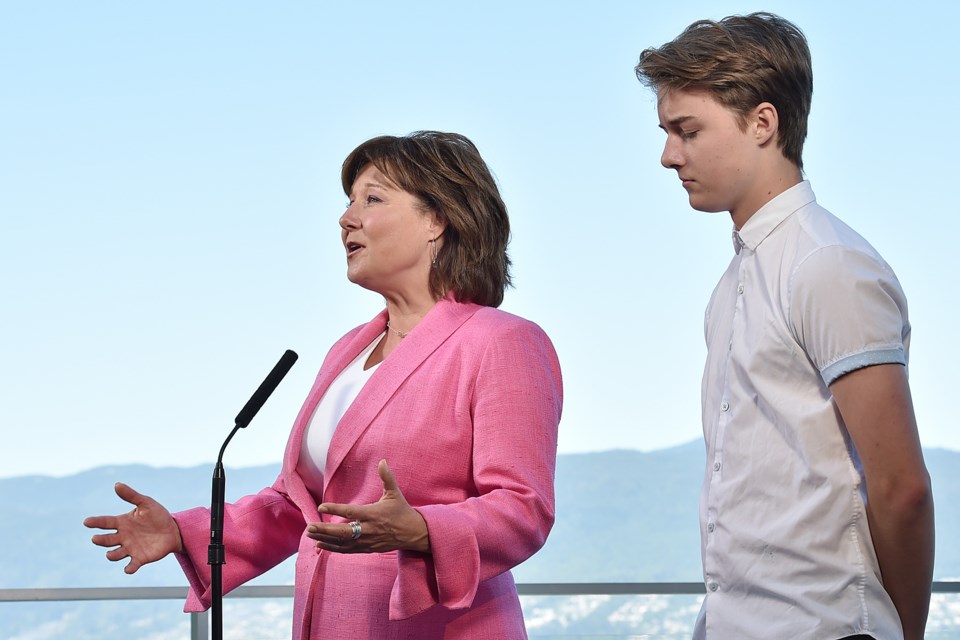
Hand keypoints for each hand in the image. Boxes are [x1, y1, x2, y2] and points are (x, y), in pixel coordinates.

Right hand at [83, 482, 183, 573]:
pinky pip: (132, 565)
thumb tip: (116, 484)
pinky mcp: (140, 558)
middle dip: (100, 540)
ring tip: (111, 554)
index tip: (86, 522)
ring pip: (115, 554)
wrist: (173, 530)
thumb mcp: (146, 503)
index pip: (105, 522)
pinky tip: (128, 569)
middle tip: (96, 538)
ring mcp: (130, 548)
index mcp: (122, 522)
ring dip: (112, 555)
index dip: (95, 522)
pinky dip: (129, 568)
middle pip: (106, 540)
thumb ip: (131, 495)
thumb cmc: (158, 515)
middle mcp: (123, 537)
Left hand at [307, 459, 429, 553]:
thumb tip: (382, 461)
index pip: (351, 512)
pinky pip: (347, 550)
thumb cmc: (402, 511)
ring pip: (343, 543)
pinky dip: (333, 548)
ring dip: (325, 539)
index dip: (335, 510)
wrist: (413, 534)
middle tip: (309, 527)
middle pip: (343, 532)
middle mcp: (369, 529)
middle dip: (325, 530)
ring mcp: (367, 541)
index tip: (321, 507)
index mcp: (374, 514)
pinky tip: (320, 544)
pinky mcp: (367, 548)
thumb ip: (387, 477)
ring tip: (310, 534)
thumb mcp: (395, 493)